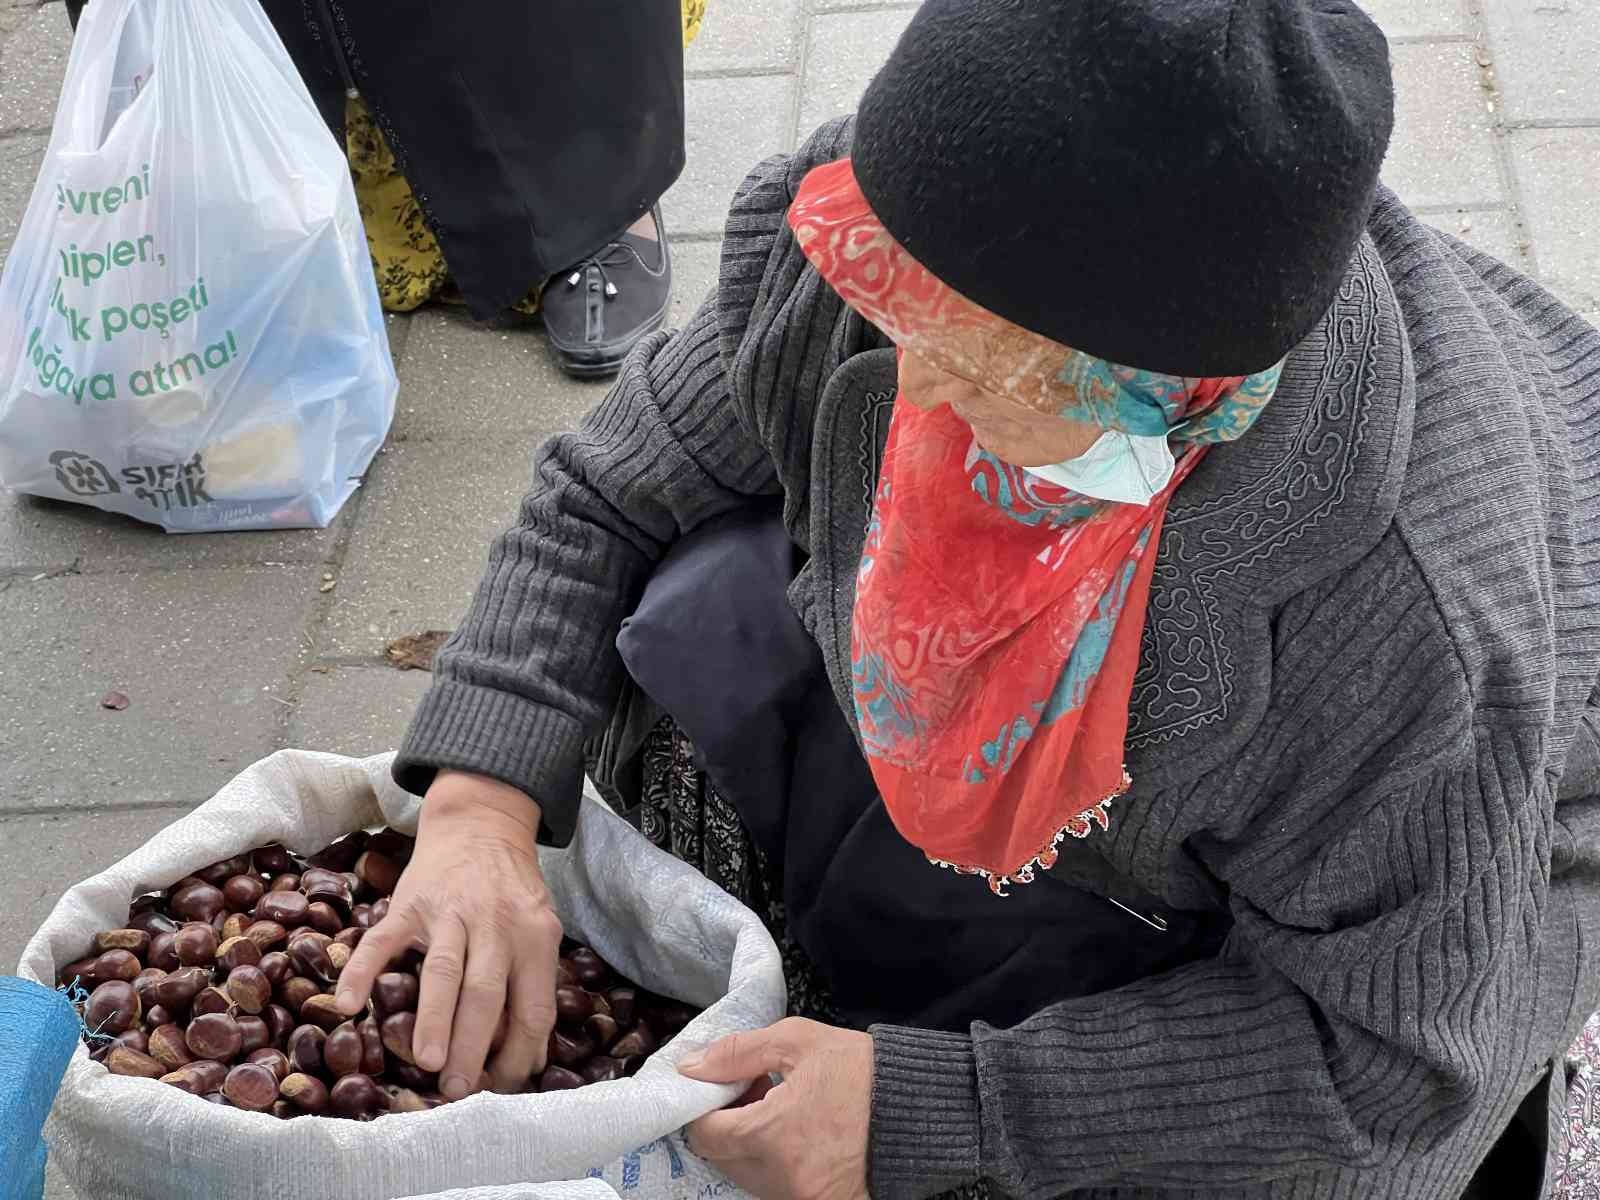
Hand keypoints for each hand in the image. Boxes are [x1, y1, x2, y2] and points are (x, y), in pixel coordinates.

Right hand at [334, 769, 561, 1099]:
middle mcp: (496, 923)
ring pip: (444, 970)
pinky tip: (348, 1005)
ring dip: (435, 1018)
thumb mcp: (538, 928)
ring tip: (426, 1063)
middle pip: (487, 993)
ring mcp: (451, 911)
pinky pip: (383, 940)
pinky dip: (362, 970)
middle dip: (473, 1046)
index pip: (534, 1006)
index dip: (520, 1053)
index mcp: (535, 936)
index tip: (500, 1087)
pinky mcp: (410, 902)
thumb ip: (532, 982)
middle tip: (458, 1089)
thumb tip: (526, 1056)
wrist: (483, 823)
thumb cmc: (511, 891)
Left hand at [679, 1018, 872, 1199]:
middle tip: (753, 1091)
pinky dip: (773, 1161)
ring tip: (779, 1109)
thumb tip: (693, 1067)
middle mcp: (780, 1176)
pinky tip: (795, 1131)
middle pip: (722, 1158)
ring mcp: (798, 1196)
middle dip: (727, 1123)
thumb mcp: (798, 1041)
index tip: (722, 1086)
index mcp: (772, 1133)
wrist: (918, 1107)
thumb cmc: (862, 1072)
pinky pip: (773, 1185)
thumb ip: (738, 1052)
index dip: (705, 1106)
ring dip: (748, 1143)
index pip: (706, 1134)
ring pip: (745, 1174)